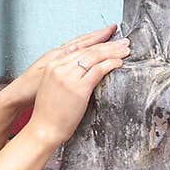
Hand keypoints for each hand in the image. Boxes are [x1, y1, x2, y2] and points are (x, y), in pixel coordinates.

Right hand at [21, 28, 132, 150]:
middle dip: (108, 45)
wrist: (43, 129)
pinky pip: (98, 70)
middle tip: (124, 43)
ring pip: (94, 57)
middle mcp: (59, 67)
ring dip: (113, 52)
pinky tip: (119, 63)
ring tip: (126, 51)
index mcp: (53, 65)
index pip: (79, 49)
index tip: (111, 40)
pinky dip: (110, 64)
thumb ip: (66, 75)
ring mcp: (68, 77)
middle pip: (88, 50)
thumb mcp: (53, 86)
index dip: (97, 43)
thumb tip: (85, 70)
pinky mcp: (78, 88)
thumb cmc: (50, 113)